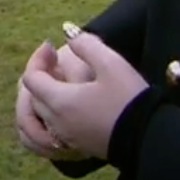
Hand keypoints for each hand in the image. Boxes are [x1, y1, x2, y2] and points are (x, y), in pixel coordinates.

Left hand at [19, 27, 147, 161]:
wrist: (149, 138)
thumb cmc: (129, 99)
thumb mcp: (111, 63)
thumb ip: (86, 44)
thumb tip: (68, 32)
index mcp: (60, 101)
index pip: (31, 78)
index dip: (38, 58)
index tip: (53, 47)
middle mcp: (57, 122)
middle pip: (33, 97)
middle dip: (39, 76)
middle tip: (56, 61)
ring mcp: (66, 138)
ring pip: (39, 116)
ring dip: (42, 98)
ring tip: (60, 83)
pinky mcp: (77, 147)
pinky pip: (49, 132)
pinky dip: (50, 116)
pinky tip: (67, 106)